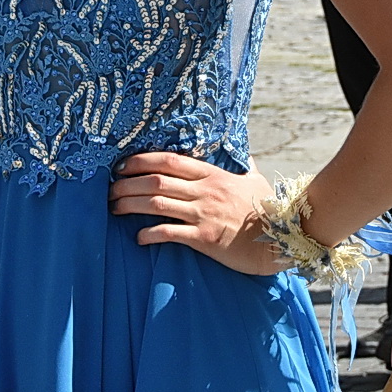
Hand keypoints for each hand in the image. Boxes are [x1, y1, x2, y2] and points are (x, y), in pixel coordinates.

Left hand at [108, 152, 284, 275]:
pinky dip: (150, 234)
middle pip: (156, 181)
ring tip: (114, 209)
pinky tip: (138, 238)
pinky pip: (170, 233)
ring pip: (157, 204)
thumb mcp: (255, 181)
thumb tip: (247, 152)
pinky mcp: (205, 239)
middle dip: (127, 183)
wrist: (282, 238)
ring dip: (130, 205)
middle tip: (109, 190)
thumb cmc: (268, 210)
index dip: (141, 160)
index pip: (170, 160)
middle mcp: (205, 191)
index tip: (121, 164)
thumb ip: (246, 165)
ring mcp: (204, 214)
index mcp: (213, 174)